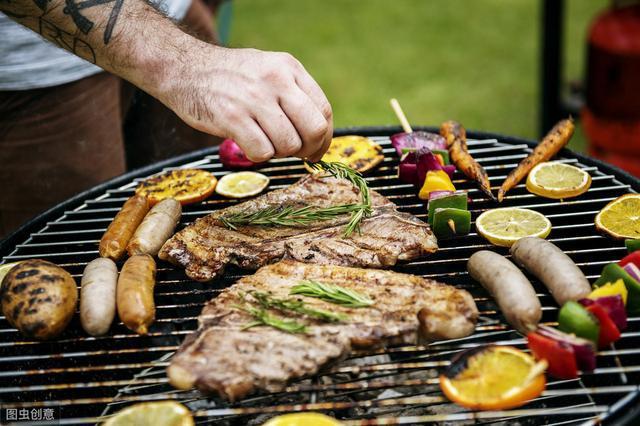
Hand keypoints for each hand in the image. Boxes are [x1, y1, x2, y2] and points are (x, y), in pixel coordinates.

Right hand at [159, 45, 332, 161]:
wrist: (184, 69)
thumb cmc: (230, 77)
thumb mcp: (268, 70)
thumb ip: (294, 94)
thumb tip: (318, 133)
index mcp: (289, 68)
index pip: (324, 110)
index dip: (325, 137)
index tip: (317, 149)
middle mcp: (276, 80)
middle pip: (314, 129)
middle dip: (309, 150)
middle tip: (298, 154)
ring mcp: (254, 98)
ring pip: (289, 145)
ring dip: (280, 153)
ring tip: (265, 141)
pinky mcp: (232, 117)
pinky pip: (262, 152)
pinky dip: (258, 155)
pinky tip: (248, 143)